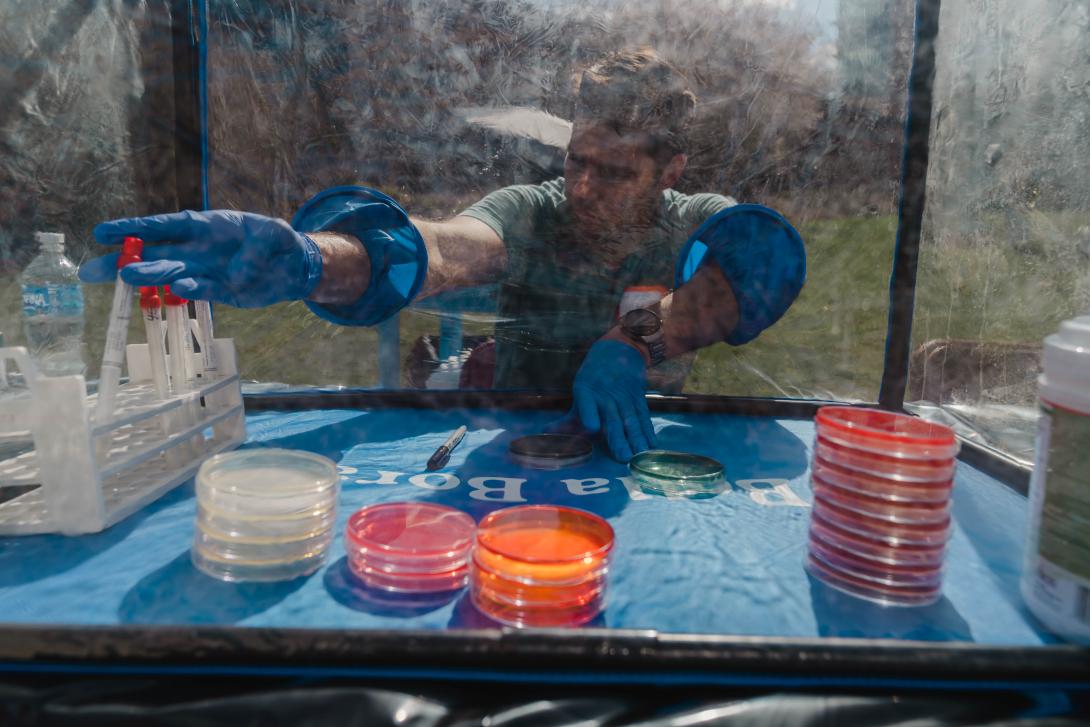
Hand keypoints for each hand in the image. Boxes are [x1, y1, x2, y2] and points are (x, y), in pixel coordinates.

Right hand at [78, 210, 321, 307]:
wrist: (292, 268)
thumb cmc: (277, 242)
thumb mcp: (276, 232)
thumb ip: (260, 243)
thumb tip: (238, 269)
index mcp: (204, 227)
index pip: (163, 226)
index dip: (133, 229)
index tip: (103, 233)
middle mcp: (198, 250)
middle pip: (157, 254)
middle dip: (127, 260)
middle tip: (96, 270)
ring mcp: (206, 271)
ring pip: (171, 274)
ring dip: (150, 276)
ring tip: (125, 279)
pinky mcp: (219, 291)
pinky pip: (202, 291)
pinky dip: (191, 290)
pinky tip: (176, 288)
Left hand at [571, 339, 655, 461]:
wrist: (619, 350)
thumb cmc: (594, 377)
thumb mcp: (580, 391)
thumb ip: (567, 418)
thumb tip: (546, 432)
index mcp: (586, 391)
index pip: (587, 404)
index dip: (589, 414)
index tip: (593, 427)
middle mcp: (606, 395)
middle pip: (613, 418)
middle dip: (618, 437)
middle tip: (623, 456)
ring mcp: (624, 396)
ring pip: (631, 419)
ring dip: (636, 437)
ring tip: (640, 453)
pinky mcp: (638, 398)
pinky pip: (643, 416)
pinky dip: (648, 430)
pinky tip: (651, 444)